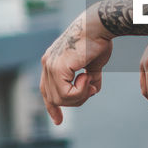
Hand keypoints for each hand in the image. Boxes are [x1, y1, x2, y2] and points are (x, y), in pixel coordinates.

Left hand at [40, 8, 112, 123]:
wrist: (100, 26)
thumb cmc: (99, 41)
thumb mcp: (94, 65)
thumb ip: (89, 79)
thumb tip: (91, 91)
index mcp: (52, 61)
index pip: (46, 90)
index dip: (52, 107)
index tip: (58, 121)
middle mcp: (47, 63)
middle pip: (54, 98)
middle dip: (75, 100)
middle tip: (92, 88)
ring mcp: (50, 65)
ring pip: (60, 99)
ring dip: (79, 96)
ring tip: (91, 80)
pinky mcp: (57, 67)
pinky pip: (65, 94)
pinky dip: (79, 92)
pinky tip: (87, 77)